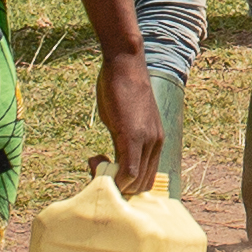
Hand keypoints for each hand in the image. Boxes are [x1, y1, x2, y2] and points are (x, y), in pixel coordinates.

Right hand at [94, 48, 165, 199]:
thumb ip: (123, 142)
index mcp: (156, 142)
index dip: (125, 184)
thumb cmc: (122, 88)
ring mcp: (146, 141)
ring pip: (134, 182)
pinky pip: (127, 172)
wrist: (126, 64)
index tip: (105, 170)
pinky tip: (95, 162)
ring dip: (112, 182)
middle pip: (140, 186)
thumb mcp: (125, 120)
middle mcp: (156, 144)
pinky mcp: (132, 137)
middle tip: (96, 168)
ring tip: (95, 163)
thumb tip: (112, 161)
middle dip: (117, 187)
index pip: (145, 180)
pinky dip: (113, 179)